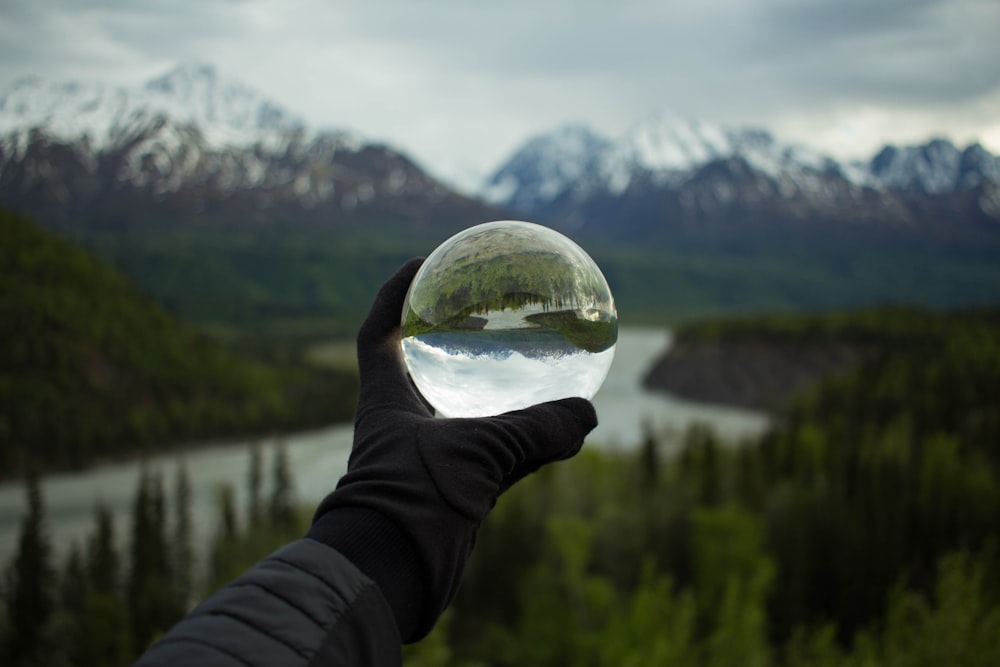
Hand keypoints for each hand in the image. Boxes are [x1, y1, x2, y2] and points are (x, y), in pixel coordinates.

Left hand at [310, 258, 596, 640]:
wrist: (392, 573)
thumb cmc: (413, 500)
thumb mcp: (477, 454)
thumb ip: (534, 432)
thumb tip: (586, 415)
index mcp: (386, 400)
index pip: (378, 332)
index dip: (393, 295)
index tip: (421, 264)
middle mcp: (402, 424)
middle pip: (419, 364)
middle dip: (443, 333)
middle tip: (482, 305)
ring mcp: (426, 456)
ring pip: (460, 407)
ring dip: (485, 382)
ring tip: (527, 355)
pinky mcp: (450, 488)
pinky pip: (490, 449)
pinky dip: (519, 436)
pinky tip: (559, 430)